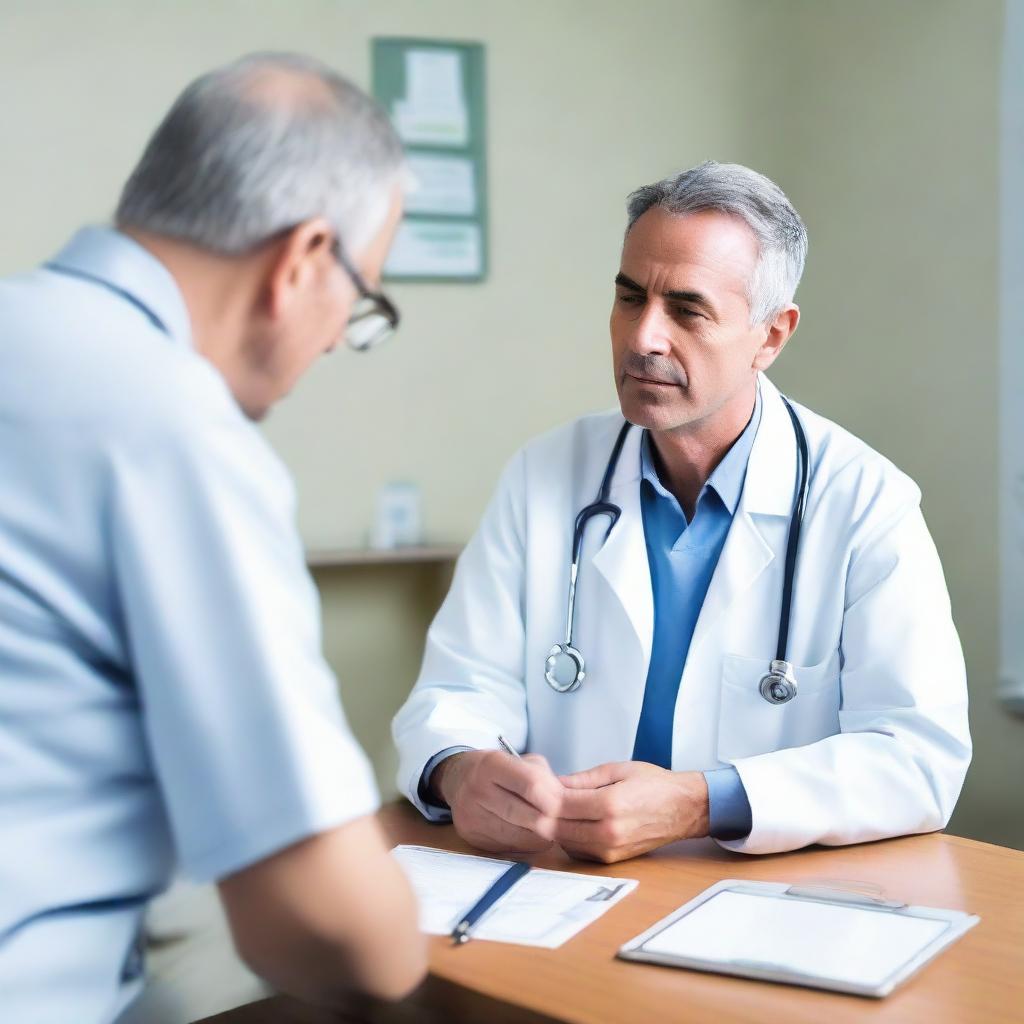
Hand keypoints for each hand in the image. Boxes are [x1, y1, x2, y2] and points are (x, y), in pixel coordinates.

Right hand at [433, 750, 564, 853]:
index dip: (555, 799)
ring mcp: (471, 816)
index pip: (532, 785)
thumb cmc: (502, 770)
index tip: (568, 806)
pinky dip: (527, 844)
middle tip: (566, 822)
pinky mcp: (471, 838)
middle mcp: (477, 789)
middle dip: (553, 822)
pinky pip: (511, 848)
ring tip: (549, 828)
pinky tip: (530, 834)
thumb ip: (546, 780)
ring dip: (543, 837)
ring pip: (522, 837)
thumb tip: (570, 806)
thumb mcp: (524, 762)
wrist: (459, 778)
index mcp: (491, 763)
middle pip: (529, 816)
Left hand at [554, 762, 709, 862]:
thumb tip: (555, 783)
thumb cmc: (654, 786)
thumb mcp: (617, 769)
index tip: (538, 786)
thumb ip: (583, 779)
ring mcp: (610, 849)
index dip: (543, 795)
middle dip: (544, 813)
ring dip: (554, 827)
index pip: (561, 804)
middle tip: (539, 798)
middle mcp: (608, 831)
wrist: (682, 809)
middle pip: (557, 827)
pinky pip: (578, 851)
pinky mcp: (611, 859)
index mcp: (610, 804)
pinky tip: (570, 823)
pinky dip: (567, 838)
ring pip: (564, 842)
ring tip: (554, 809)